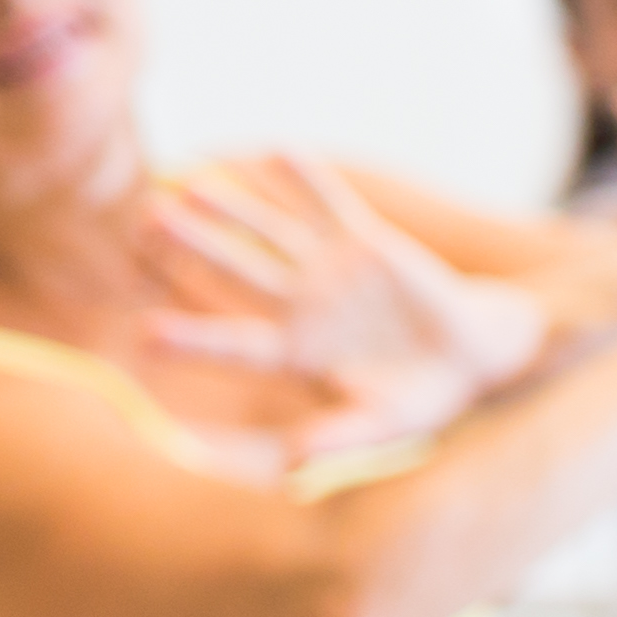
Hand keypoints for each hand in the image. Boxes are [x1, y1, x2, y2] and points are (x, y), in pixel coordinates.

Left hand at [138, 155, 551, 461]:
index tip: (147, 334)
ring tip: (189, 181)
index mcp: (293, 354)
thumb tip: (294, 466)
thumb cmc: (420, 400)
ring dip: (232, 207)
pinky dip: (306, 180)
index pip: (234, 343)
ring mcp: (327, 270)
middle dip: (195, 248)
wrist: (469, 356)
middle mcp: (298, 307)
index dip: (193, 340)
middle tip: (148, 221)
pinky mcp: (363, 241)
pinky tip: (276, 150)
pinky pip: (329, 204)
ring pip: (270, 231)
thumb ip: (338, 438)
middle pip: (236, 272)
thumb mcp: (383, 425)